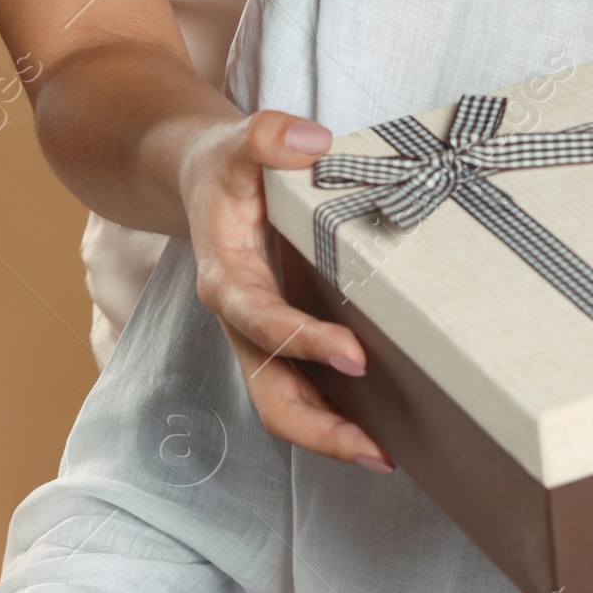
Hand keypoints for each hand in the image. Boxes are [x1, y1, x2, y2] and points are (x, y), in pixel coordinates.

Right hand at [177, 110, 392, 471]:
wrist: (207, 180)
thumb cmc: (227, 166)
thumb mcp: (238, 139)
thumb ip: (267, 136)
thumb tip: (312, 141)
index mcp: (226, 279)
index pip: (262, 321)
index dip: (304, 343)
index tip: (355, 357)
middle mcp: (242, 321)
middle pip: (270, 394)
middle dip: (318, 429)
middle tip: (375, 449)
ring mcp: (263, 337)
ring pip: (286, 405)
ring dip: (331, 435)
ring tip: (385, 456)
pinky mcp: (286, 338)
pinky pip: (307, 388)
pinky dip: (338, 413)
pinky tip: (383, 426)